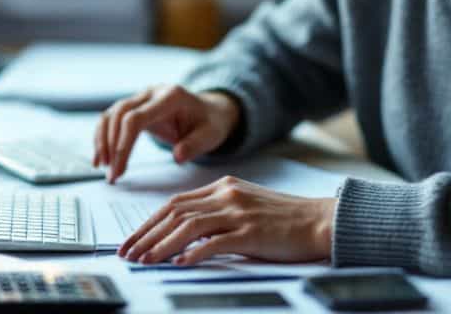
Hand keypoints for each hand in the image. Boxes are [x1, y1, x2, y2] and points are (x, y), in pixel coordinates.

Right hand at [92, 85, 239, 182]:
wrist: (210, 110)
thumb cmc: (210, 123)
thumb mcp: (211, 135)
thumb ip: (195, 145)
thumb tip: (177, 157)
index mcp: (170, 97)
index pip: (136, 118)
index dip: (123, 143)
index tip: (119, 169)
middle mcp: (151, 93)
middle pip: (119, 114)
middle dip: (111, 146)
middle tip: (112, 175)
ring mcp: (141, 97)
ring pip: (111, 114)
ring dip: (102, 141)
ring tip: (102, 167)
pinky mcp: (134, 106)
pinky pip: (111, 118)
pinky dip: (103, 137)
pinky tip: (101, 158)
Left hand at [119, 176, 336, 264]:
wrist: (321, 220)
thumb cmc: (285, 220)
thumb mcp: (245, 207)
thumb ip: (216, 216)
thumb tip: (184, 240)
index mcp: (222, 187)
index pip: (174, 204)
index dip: (149, 223)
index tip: (133, 240)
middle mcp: (226, 195)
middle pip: (174, 213)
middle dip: (146, 235)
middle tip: (128, 253)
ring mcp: (238, 212)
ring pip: (188, 226)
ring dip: (161, 245)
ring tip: (144, 261)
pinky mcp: (251, 232)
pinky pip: (215, 242)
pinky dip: (194, 253)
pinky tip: (180, 263)